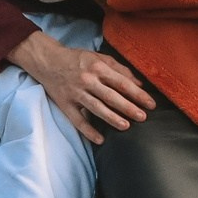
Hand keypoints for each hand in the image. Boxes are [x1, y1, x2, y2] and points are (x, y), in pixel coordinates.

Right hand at [8, 30, 155, 143]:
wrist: (47, 61)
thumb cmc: (77, 59)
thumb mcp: (99, 57)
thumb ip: (120, 69)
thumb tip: (140, 84)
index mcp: (97, 67)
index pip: (122, 83)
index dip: (138, 94)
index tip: (150, 103)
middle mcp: (87, 80)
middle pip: (111, 96)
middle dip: (129, 108)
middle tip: (143, 117)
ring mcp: (76, 93)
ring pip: (96, 108)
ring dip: (112, 118)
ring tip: (126, 126)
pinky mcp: (66, 104)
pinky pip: (78, 120)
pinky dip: (88, 131)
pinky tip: (100, 140)